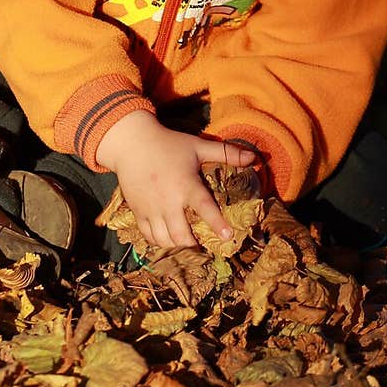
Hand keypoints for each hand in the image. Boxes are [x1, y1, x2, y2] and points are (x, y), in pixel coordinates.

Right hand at [96, 111, 256, 249]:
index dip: (217, 224)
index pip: (204, 208)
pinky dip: (159, 241)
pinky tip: (167, 236)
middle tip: (202, 241)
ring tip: (185, 240)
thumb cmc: (169, 144)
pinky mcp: (138, 211)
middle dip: (194, 243)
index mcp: (186, 185)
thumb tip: (254, 157)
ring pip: (165, 240)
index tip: (228, 237)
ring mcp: (151, 208)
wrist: (132, 142)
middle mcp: (168, 201)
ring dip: (177, 244)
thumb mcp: (198, 146)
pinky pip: (148, 236)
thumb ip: (226, 153)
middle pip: (182, 235)